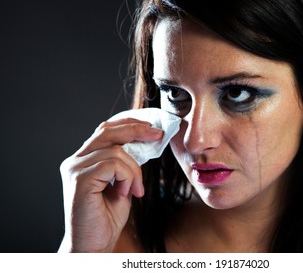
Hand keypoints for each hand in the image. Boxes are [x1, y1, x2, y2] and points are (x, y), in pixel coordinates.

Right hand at [58, 117, 163, 251]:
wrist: (93, 246)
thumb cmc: (106, 218)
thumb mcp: (122, 183)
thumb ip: (126, 163)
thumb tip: (145, 142)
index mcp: (84, 159)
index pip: (106, 131)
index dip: (130, 125)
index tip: (152, 129)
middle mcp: (76, 160)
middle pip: (108, 131)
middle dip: (137, 130)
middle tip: (157, 135)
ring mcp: (75, 168)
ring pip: (115, 150)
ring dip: (134, 170)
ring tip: (136, 190)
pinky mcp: (79, 179)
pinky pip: (113, 165)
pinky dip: (127, 177)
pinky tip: (126, 193)